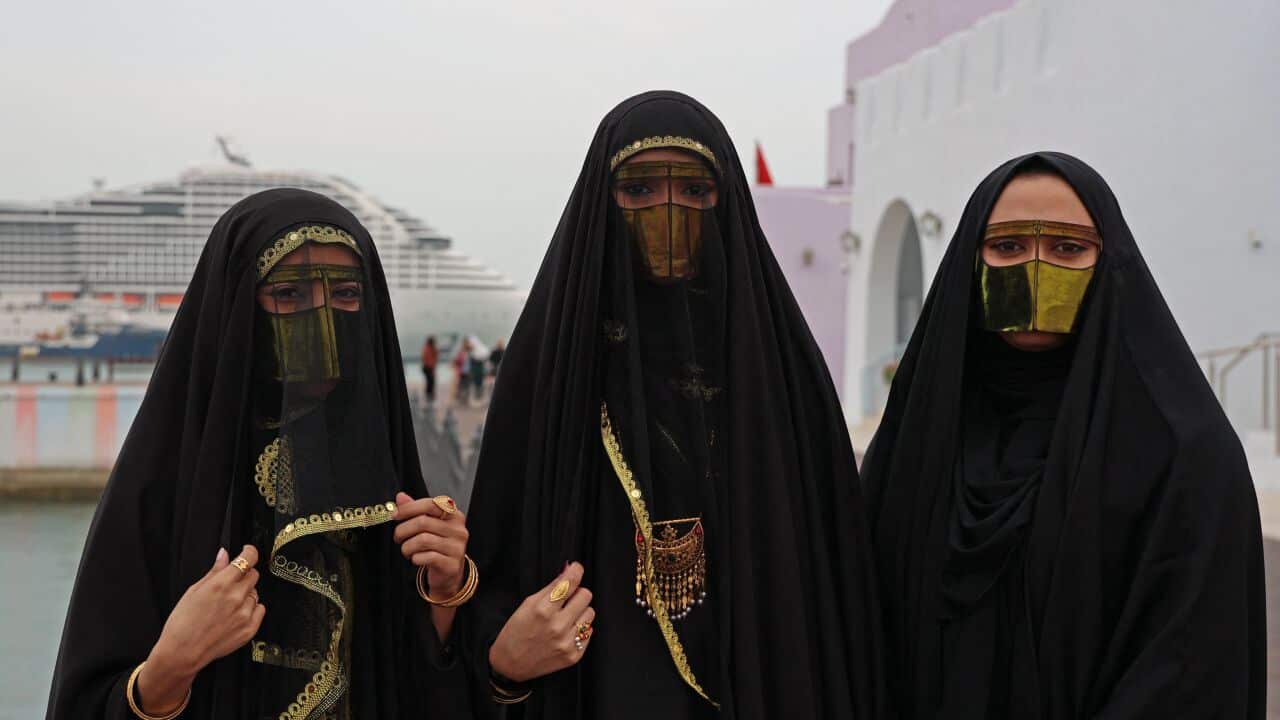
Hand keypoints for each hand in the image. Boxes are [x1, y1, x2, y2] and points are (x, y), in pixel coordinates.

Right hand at [139, 545, 264, 711]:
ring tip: (227, 606)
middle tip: (231, 584)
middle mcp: (236, 597)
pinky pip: (260, 609)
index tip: (247, 551)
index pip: (248, 559)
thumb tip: (224, 554)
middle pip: (254, 575)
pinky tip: (234, 615)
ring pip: (255, 593)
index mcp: (221, 584)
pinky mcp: (250, 629)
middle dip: (244, 575)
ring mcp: (245, 614)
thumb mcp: (193, 591)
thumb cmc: (182, 622)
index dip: (249, 552)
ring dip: (246, 595)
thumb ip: (214, 571)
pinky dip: (251, 609)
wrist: (182, 652)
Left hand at [393, 492, 468, 596]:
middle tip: (398, 537)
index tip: (396, 515)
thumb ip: (415, 510)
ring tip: (406, 550)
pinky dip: (415, 558)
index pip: (430, 504)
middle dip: (403, 530)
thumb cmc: (437, 547)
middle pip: (423, 522)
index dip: (410, 508)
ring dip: (407, 547)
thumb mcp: (428, 526)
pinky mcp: (451, 564)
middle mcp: (458, 530)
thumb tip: (401, 497)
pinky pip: (426, 557)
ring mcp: (457, 548)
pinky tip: (416, 559)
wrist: (448, 574)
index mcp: (454, 515)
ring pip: (422, 540)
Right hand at [489, 562, 594, 682]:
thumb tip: (569, 570)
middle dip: (577, 593)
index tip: (576, 569)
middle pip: (586, 595)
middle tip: (566, 599)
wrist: (510, 664)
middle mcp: (557, 626)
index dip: (576, 571)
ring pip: (590, 613)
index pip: (571, 582)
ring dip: (580, 612)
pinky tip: (565, 632)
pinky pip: (589, 632)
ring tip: (565, 617)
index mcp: (543, 610)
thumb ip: (551, 587)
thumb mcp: (528, 604)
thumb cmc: (516, 631)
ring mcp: (567, 642)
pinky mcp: (574, 655)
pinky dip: (579, 629)